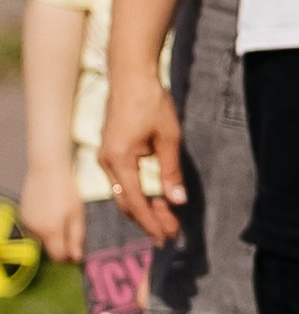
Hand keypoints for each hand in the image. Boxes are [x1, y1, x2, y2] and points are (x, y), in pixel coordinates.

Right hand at [19, 157, 83, 263]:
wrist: (47, 169)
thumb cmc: (66, 190)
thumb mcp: (77, 215)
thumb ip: (76, 239)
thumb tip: (76, 258)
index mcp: (51, 232)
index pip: (58, 257)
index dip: (69, 256)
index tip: (77, 248)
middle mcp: (35, 231)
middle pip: (49, 249)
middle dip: (61, 245)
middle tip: (72, 229)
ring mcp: (27, 223)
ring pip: (42, 239)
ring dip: (52, 235)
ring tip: (62, 217)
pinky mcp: (23, 215)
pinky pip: (35, 229)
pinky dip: (44, 226)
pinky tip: (51, 212)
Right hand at [100, 62, 187, 241]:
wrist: (130, 76)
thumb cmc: (151, 102)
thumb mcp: (169, 138)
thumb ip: (171, 172)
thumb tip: (178, 201)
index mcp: (119, 160)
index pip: (136, 203)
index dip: (152, 223)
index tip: (167, 237)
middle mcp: (106, 162)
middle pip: (126, 203)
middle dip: (148, 220)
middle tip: (171, 232)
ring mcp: (105, 157)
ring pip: (123, 194)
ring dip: (143, 208)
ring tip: (167, 218)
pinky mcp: (109, 152)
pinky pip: (121, 182)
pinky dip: (137, 194)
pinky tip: (154, 198)